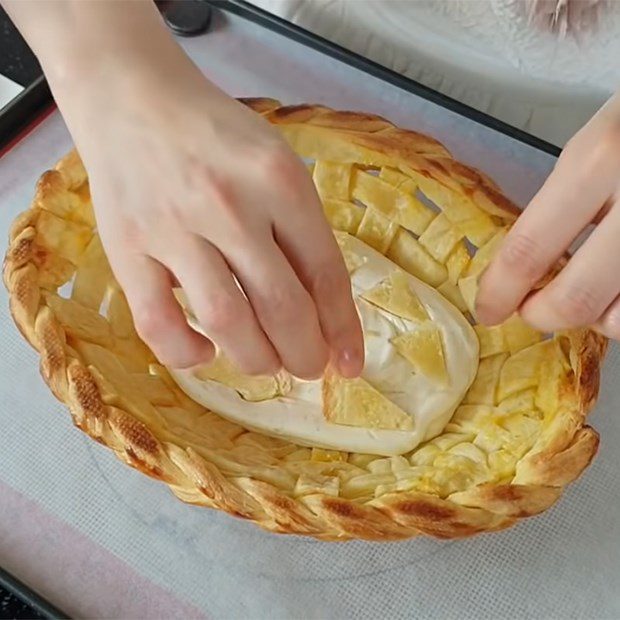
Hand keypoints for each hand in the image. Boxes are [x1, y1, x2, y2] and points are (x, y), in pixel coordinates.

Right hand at [53, 34, 362, 378]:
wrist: (134, 97)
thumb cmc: (216, 134)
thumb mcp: (276, 164)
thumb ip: (300, 230)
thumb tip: (323, 309)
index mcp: (279, 181)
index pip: (325, 273)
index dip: (342, 329)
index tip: (350, 364)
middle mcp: (231, 206)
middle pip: (283, 307)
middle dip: (305, 354)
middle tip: (308, 367)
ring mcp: (174, 229)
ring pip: (228, 323)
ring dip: (257, 360)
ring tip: (267, 363)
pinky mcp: (126, 248)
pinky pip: (158, 323)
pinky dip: (185, 353)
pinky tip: (205, 352)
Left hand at [477, 93, 619, 338]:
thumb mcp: (593, 144)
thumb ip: (560, 205)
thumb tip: (526, 271)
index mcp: (598, 161)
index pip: (527, 250)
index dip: (499, 292)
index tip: (487, 309)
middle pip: (574, 299)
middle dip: (542, 314)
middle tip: (533, 310)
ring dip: (594, 316)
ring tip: (589, 291)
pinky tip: (618, 286)